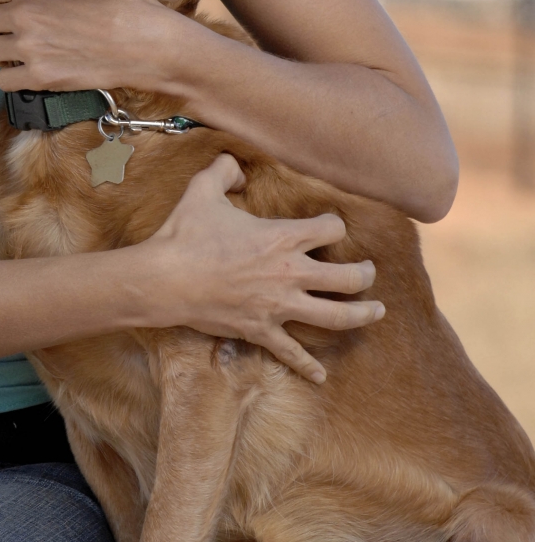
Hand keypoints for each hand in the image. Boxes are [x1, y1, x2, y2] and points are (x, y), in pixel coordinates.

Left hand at [0, 0, 174, 91]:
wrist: (146, 43)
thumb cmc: (121, 0)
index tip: (3, 0)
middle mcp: (24, 15)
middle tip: (13, 26)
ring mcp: (30, 48)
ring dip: (1, 50)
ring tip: (23, 48)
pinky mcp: (41, 77)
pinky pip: (2, 81)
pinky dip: (14, 78)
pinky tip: (32, 68)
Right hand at [143, 154, 383, 382]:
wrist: (165, 279)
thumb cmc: (185, 234)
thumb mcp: (203, 190)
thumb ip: (224, 170)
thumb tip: (235, 165)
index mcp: (282, 237)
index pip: (331, 229)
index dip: (334, 225)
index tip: (330, 227)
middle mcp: (290, 273)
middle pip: (348, 277)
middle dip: (364, 274)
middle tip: (368, 272)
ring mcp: (278, 306)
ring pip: (336, 316)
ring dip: (361, 315)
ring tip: (377, 311)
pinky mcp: (261, 330)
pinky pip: (291, 352)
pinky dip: (307, 366)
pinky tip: (322, 376)